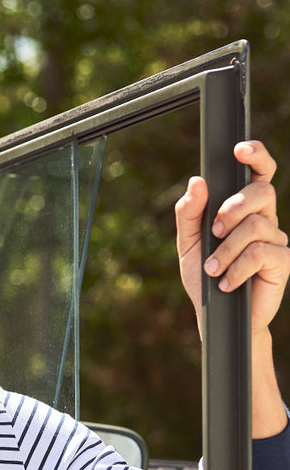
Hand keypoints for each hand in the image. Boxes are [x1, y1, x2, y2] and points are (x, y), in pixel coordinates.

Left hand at [175, 140, 289, 334]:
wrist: (217, 318)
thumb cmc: (205, 279)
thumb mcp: (189, 245)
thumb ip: (189, 214)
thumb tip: (197, 181)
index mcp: (246, 209)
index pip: (259, 172)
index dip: (256, 155)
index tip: (240, 150)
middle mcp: (265, 219)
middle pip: (262, 192)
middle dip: (233, 208)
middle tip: (214, 232)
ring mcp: (276, 240)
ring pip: (256, 225)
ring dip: (227, 249)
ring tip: (214, 270)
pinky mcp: (282, 262)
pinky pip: (260, 252)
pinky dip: (237, 269)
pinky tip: (227, 283)